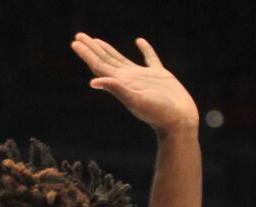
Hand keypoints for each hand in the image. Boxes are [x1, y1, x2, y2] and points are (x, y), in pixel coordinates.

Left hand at [71, 34, 198, 134]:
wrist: (179, 121)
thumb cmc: (158, 113)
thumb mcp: (135, 100)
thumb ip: (116, 88)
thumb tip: (92, 82)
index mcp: (121, 83)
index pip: (99, 65)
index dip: (87, 53)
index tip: (75, 42)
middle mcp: (129, 79)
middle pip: (106, 60)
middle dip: (92, 48)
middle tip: (79, 36)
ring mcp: (144, 77)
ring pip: (121, 59)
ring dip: (108, 49)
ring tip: (97, 41)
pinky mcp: (160, 75)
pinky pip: (150, 58)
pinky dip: (145, 49)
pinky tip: (139, 41)